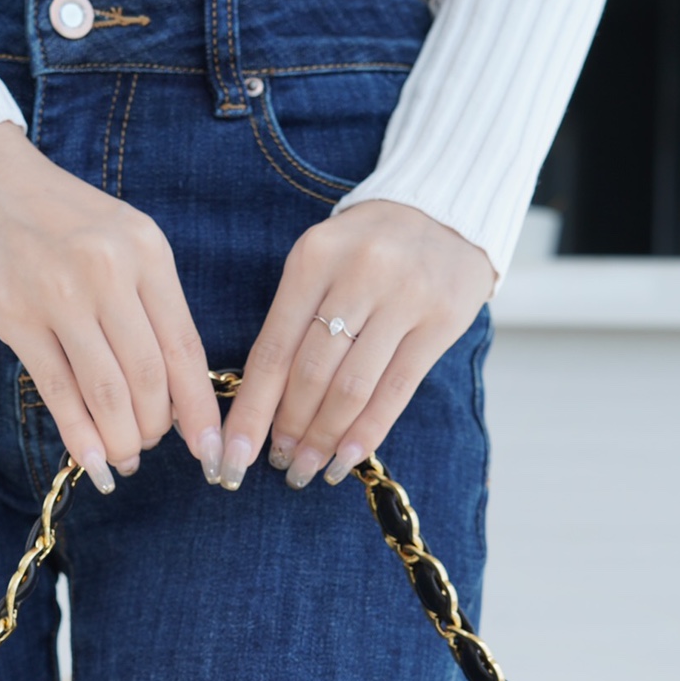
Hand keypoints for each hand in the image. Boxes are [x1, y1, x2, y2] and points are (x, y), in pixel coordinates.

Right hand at [0, 122, 223, 492]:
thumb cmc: (52, 213)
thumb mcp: (117, 237)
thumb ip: (146, 300)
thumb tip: (172, 383)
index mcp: (146, 250)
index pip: (185, 347)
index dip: (200, 409)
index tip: (211, 449)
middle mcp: (110, 271)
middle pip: (150, 376)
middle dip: (156, 428)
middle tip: (151, 447)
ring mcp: (61, 295)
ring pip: (108, 391)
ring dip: (122, 438)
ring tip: (124, 458)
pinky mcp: (17, 317)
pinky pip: (59, 390)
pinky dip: (81, 435)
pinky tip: (93, 460)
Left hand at [217, 202, 494, 490]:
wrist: (446, 212)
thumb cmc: (367, 248)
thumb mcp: (320, 263)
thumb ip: (293, 322)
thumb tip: (263, 405)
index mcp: (313, 258)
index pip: (273, 348)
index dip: (251, 408)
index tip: (233, 453)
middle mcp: (358, 274)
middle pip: (311, 373)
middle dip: (289, 429)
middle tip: (280, 464)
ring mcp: (404, 298)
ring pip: (352, 387)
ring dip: (324, 437)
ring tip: (307, 467)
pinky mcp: (440, 322)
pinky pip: (396, 390)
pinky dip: (367, 432)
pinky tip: (347, 458)